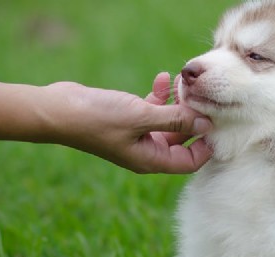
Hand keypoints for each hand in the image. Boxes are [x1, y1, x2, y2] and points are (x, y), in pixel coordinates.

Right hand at [41, 72, 212, 173]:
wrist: (58, 110)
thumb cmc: (98, 119)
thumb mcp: (142, 117)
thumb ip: (176, 120)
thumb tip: (207, 124)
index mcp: (151, 160)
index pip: (191, 162)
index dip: (206, 145)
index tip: (216, 121)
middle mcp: (147, 151)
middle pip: (183, 140)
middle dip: (194, 118)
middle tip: (204, 96)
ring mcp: (137, 135)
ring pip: (169, 121)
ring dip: (178, 103)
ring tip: (184, 82)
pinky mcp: (128, 118)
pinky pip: (153, 109)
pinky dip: (160, 95)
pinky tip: (162, 77)